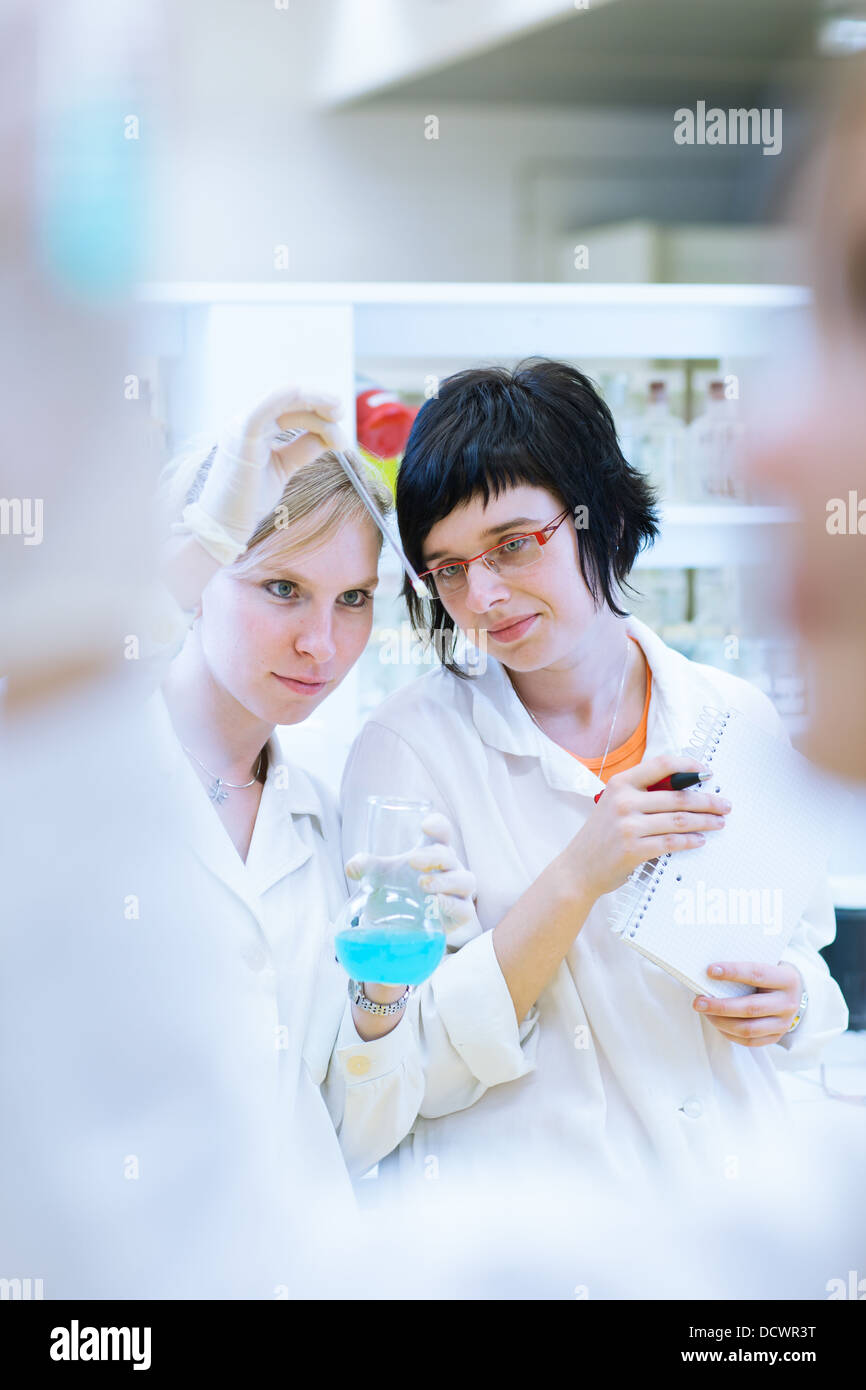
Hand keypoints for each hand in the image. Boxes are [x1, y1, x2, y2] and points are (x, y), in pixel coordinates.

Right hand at [185, 387, 346, 561]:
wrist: (225, 525)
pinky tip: (324, 413)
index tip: (338, 424)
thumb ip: (301, 448)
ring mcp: (242, 423)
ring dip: (316, 402)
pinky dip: (298, 399)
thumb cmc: (249, 501)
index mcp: (254, 426)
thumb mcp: (283, 467)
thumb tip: (328, 435)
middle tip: (341, 411)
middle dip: (320, 399)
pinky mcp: (242, 433)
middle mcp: (246, 419)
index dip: (316, 406)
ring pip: (287, 397)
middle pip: (290, 396)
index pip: (289, 404)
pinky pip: (270, 403)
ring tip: (338, 421)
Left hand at [345, 812, 477, 936]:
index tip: (424, 825)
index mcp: (433, 851)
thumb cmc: (398, 888)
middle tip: (412, 860)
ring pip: (465, 880)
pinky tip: (435, 903)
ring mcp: (458, 892)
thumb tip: (352, 868)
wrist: (404, 923)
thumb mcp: (379, 875)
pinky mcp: (460, 914)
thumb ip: (365, 866)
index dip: (439, 825)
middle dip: (433, 856)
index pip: (442, 832)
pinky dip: (452, 904)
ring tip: (422, 884)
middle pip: (450, 856)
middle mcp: (450, 869)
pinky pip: (465, 908)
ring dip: (445, 880)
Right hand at [569, 753, 730, 899]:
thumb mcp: (615, 805)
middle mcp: (624, 801)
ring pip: (679, 820)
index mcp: (620, 783)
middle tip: (724, 805)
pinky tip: (700, 840)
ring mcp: (628, 826)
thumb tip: (685, 787)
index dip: (689, 765)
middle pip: (678, 796)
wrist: (578, 868)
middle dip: (708, 800)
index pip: (662, 764)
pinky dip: (690, 841)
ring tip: (719, 822)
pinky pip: (672, 842)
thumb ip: (643, 794)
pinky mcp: (634, 849)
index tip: (707, 771)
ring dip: (705, 821)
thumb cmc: (601, 836)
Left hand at [693, 962, 804, 1045]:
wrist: (791, 992)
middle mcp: (788, 1003)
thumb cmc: (769, 974)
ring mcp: (783, 1023)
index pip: (757, 974)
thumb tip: (710, 971)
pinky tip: (715, 1021)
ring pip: (748, 1028)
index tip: (710, 971)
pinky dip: (728, 1032)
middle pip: (751, 1007)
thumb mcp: (765, 963)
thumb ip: (744, 966)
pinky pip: (748, 1040)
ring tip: (704, 1011)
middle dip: (721, 1006)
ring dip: (721, 1021)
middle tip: (699, 1002)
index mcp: (787, 979)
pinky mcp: (775, 1037)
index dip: (733, 972)